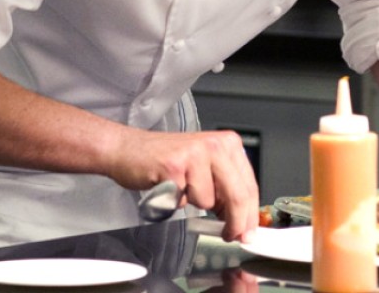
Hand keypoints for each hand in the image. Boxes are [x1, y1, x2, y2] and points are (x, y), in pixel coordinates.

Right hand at [105, 127, 259, 241]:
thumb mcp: (206, 168)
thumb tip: (242, 220)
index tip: (249, 232)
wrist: (129, 148)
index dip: (250, 215)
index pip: (250, 185)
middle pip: (238, 195)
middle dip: (235, 223)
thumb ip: (226, 189)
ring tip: (181, 187)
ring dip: (194, 205)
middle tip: (230, 235)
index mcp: (228, 144)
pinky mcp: (173, 167)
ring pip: (208, 202)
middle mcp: (215, 145)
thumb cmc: (166, 159)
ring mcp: (194, 155)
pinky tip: (168, 186)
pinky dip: (175, 201)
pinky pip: (183, 201)